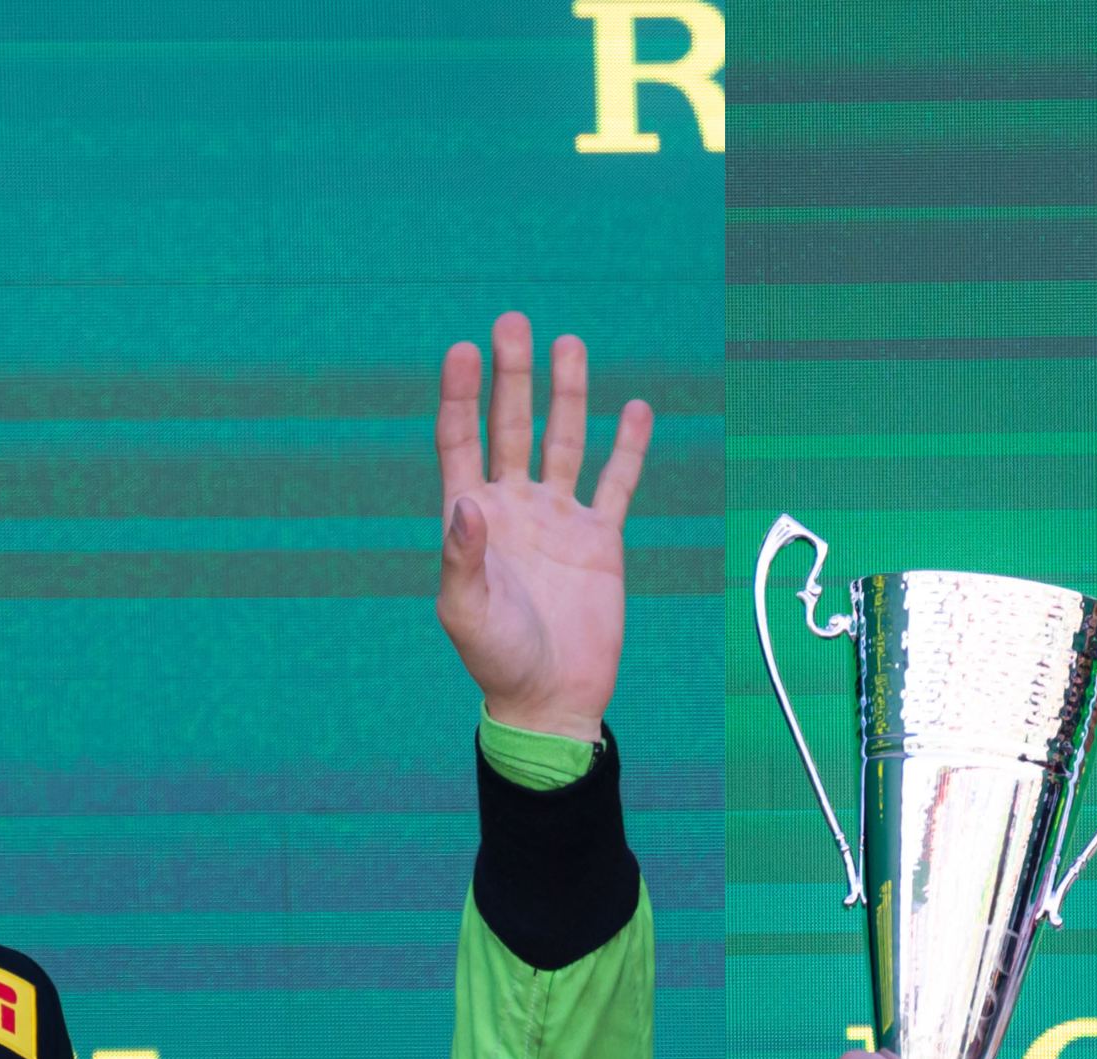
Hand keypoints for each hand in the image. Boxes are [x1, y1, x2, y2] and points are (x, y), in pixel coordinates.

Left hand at [434, 312, 651, 744]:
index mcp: (472, 518)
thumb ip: (462, 557)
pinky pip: (617, 483)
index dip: (461, 396)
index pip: (462, 441)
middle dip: (513, 376)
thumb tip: (465, 500)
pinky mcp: (601, 539)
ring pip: (564, 442)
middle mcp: (514, 506)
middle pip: (512, 426)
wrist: (550, 697)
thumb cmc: (497, 659)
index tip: (462, 350)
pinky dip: (628, 447)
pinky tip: (635, 409)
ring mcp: (558, 519)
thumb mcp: (466, 611)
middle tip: (513, 323)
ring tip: (569, 344)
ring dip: (567, 395)